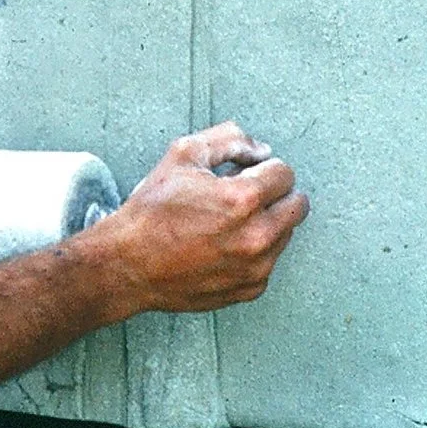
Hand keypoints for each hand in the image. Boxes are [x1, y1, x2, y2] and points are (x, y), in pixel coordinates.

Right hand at [84, 121, 309, 314]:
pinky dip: (254, 252)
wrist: (129, 264)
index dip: (263, 168)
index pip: (285, 173)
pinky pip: (269, 262)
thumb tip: (260, 149)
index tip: (245, 174)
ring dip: (266, 223)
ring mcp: (256, 266)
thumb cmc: (151, 212)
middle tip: (244, 196)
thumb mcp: (182, 156)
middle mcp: (257, 236)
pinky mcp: (250, 288)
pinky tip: (222, 246)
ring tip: (226, 222)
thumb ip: (228, 140)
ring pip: (286, 234)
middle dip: (275, 194)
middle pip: (297, 205)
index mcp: (244, 200)